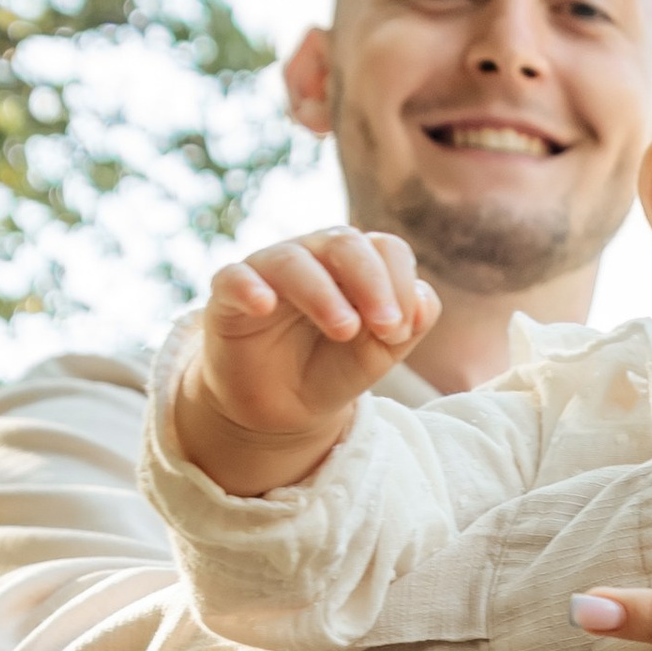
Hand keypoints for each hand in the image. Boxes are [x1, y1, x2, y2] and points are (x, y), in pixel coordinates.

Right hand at [172, 226, 437, 496]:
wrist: (283, 408)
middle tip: (387, 328)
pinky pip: (233, 277)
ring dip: (323, 293)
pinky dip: (248, 286)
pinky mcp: (228, 295)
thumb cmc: (334, 368)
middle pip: (344, 242)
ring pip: (293, 260)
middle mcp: (313, 256)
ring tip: (345, 330)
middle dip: (372, 282)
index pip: (386, 249)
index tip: (401, 332)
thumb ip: (409, 324)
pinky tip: (264, 305)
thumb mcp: (380, 353)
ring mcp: (268, 271)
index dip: (400, 284)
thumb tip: (423, 300)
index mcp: (354, 264)